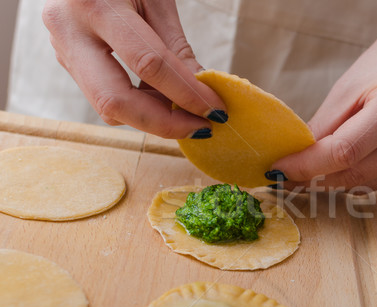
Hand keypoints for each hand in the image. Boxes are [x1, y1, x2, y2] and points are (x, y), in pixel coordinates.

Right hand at [43, 0, 226, 137]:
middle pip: (115, 101)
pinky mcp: (68, 63)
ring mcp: (63, 50)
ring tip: (186, 110)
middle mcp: (68, 31)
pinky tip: (163, 99)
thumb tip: (203, 94)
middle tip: (201, 128)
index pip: (148, 63)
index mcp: (95, 5)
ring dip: (153, 117)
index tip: (216, 110)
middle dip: (164, 123)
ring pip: (107, 107)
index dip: (186, 93)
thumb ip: (177, 47)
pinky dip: (140, 106)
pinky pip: (106, 98)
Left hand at [271, 0, 376, 189]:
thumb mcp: (348, 88)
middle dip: (317, 179)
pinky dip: (369, 176)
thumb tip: (294, 166)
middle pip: (357, 175)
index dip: (306, 166)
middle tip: (291, 177)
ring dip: (342, 178)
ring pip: (370, 185)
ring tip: (331, 159)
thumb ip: (322, 128)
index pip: (344, 151)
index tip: (278, 171)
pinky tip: (372, 152)